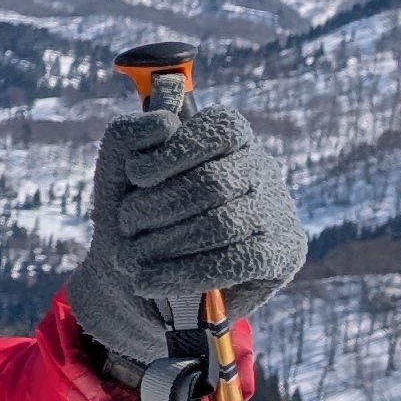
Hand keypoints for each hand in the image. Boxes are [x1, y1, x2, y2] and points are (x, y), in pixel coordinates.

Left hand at [71, 98, 307, 371]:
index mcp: (230, 138)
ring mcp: (279, 209)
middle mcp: (263, 168)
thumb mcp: (116, 171)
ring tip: (129, 258)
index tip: (136, 175)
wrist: (134, 273)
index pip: (221, 128)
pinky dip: (184, 273)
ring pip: (223, 224)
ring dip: (164, 244)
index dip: (174, 152)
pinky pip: (239, 261)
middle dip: (157, 208)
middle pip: (213, 183)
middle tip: (126, 225)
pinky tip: (147, 280)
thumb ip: (130, 134)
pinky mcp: (284, 252)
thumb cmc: (132, 213)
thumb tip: (164, 119)